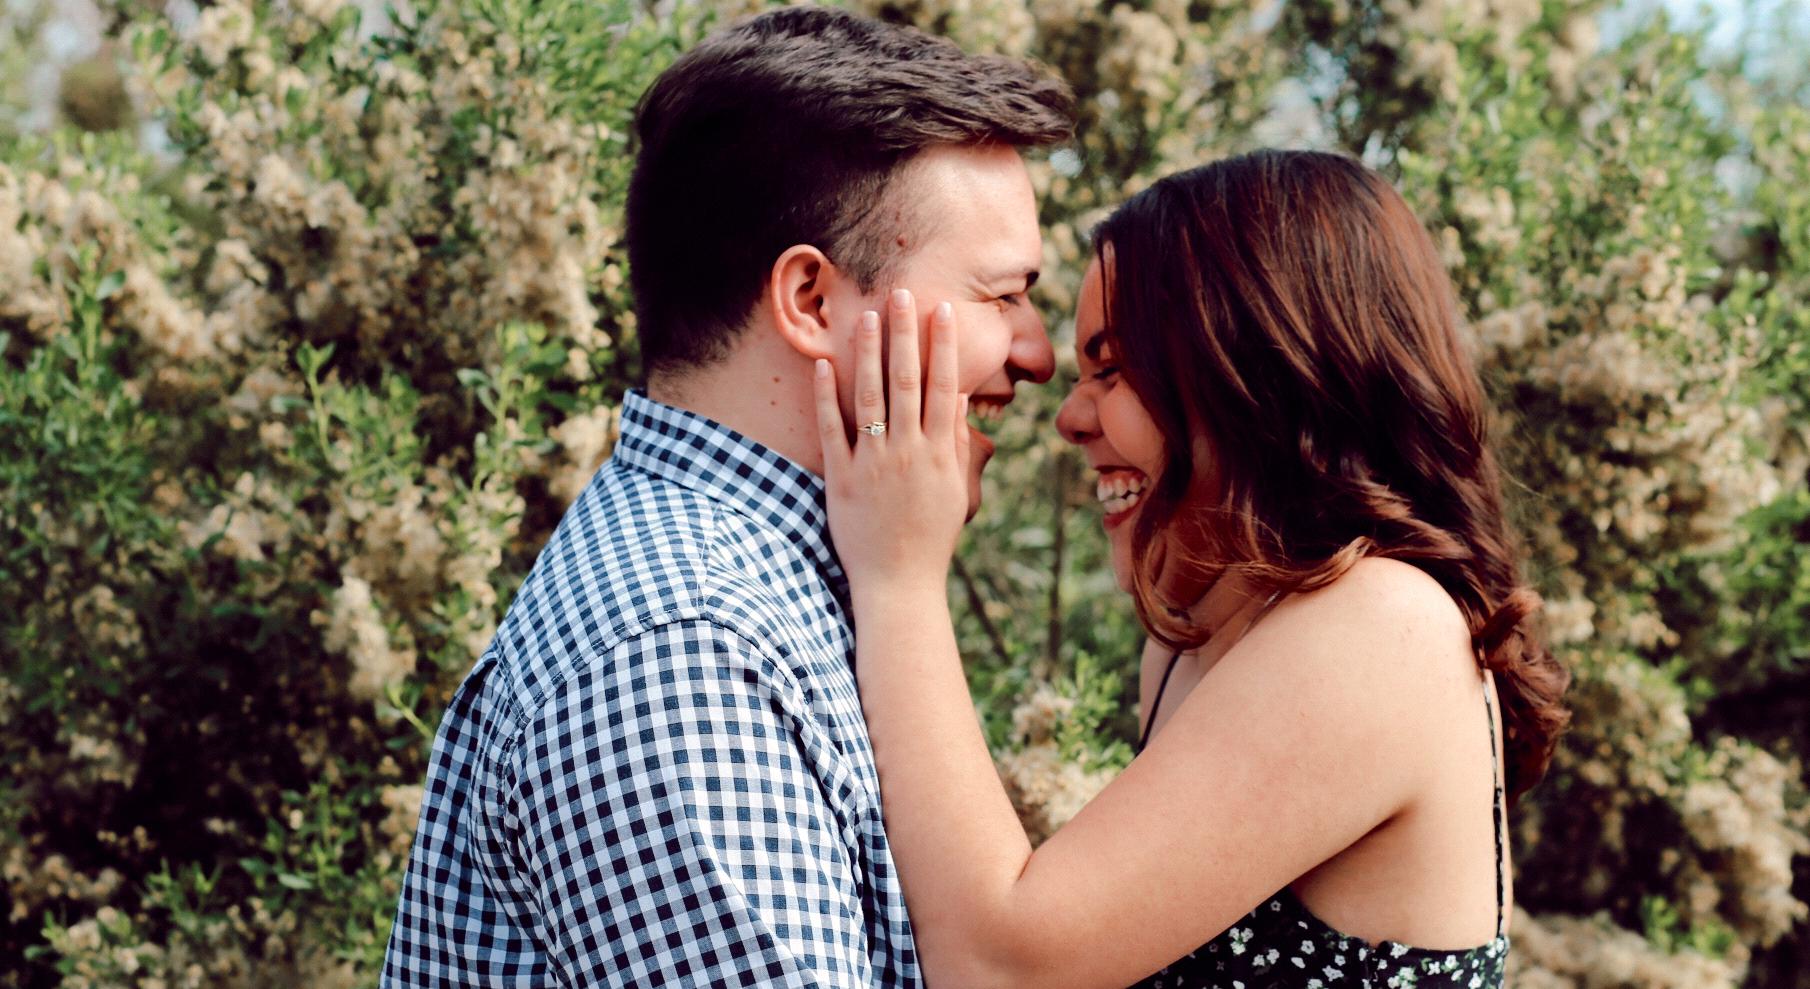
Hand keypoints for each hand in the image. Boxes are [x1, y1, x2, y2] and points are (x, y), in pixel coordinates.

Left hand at [814, 290, 970, 593]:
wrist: (899, 583)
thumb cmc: (931, 537)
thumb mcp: (955, 490)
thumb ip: (956, 442)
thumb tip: (960, 397)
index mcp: (938, 453)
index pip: (943, 387)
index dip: (943, 346)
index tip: (942, 310)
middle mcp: (907, 452)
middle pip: (907, 381)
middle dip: (904, 334)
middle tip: (901, 293)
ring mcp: (873, 463)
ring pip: (870, 397)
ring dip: (868, 353)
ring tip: (866, 315)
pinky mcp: (842, 479)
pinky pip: (832, 430)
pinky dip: (826, 397)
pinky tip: (824, 364)